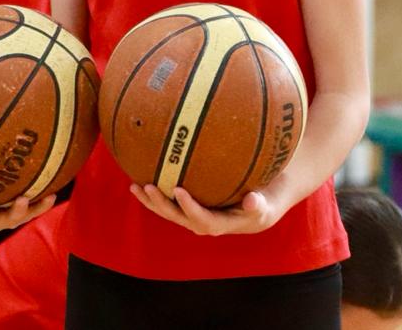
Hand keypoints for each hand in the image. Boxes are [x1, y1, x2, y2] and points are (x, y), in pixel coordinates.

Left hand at [129, 183, 283, 235]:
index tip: (178, 190)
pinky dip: (156, 194)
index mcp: (220, 224)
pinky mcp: (190, 206)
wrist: (261, 204)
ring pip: (169, 212)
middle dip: (161, 205)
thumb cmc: (265, 201)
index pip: (201, 220)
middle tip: (148, 187)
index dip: (189, 208)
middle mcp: (203, 222)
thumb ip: (258, 203)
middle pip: (178, 217)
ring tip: (135, 186)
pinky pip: (169, 202)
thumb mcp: (267, 204)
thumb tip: (251, 200)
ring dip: (152, 201)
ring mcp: (194, 215)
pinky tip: (140, 178)